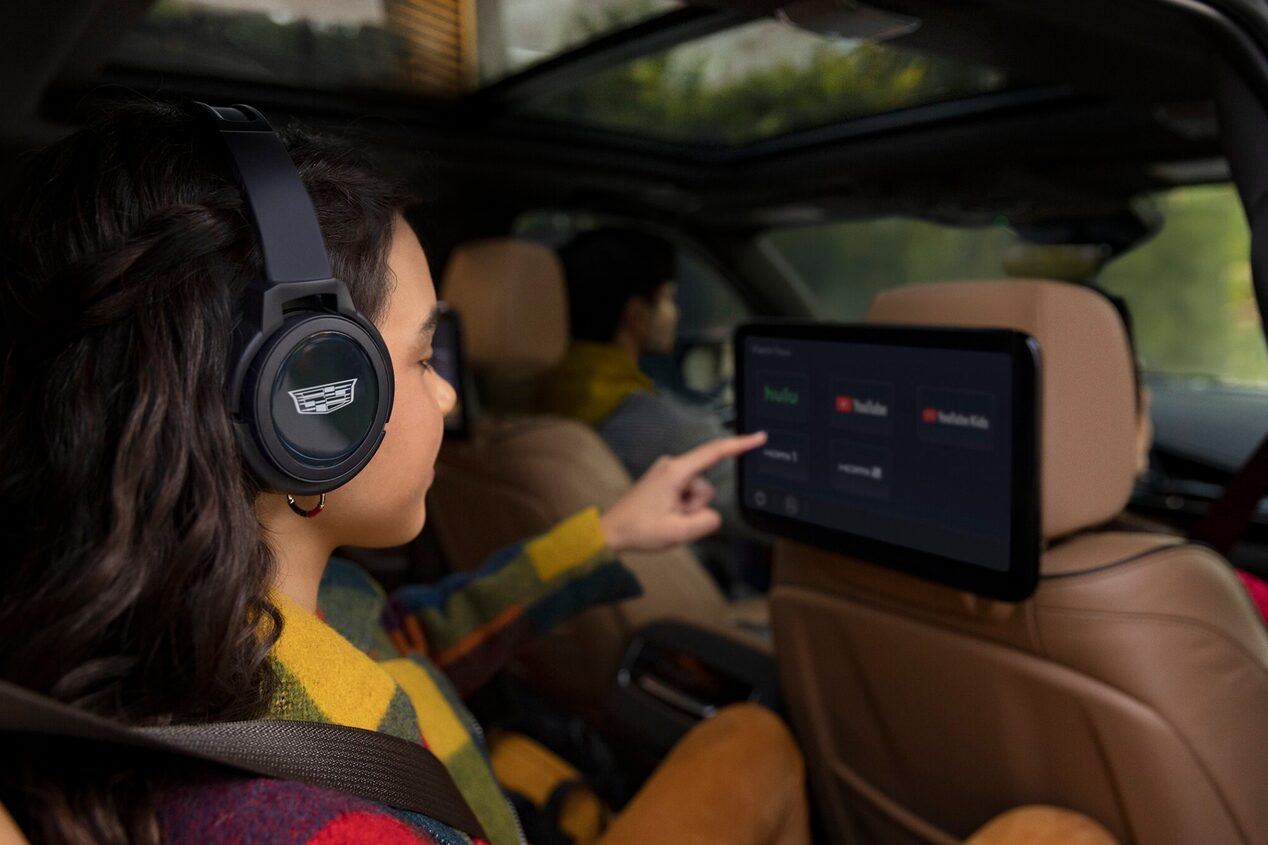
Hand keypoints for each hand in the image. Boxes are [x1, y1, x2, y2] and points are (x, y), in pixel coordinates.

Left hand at [599, 432, 767, 553]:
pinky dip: (681, 508)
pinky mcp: (665, 480)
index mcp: (675, 471)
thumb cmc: (639, 529)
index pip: (714, 453)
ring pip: (697, 493)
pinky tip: (663, 515)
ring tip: (666, 518)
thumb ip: (706, 522)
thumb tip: (713, 515)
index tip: (759, 437)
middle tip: (673, 519)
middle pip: (705, 485)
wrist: (612, 530)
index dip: (740, 445)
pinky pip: (686, 494)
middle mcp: (672, 465)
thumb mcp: (678, 532)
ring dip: (687, 510)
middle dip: (696, 507)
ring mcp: (667, 472)